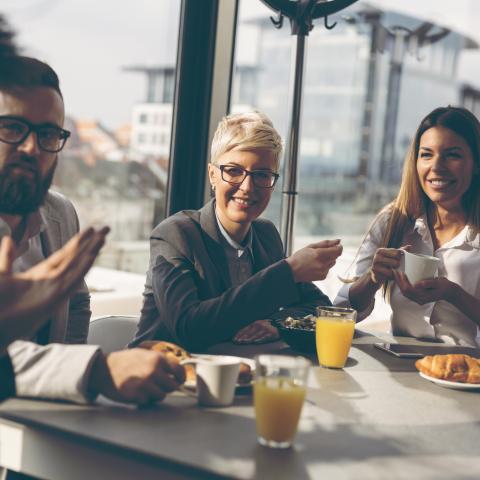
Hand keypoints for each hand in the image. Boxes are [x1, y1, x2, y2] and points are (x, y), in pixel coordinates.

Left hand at [0, 227, 108, 349]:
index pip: (65, 253)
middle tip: (106, 229)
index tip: (90, 229)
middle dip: (91, 242)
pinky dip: (82, 269)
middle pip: (76, 256)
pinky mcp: (55, 299)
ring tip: (102, 238)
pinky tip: (91, 257)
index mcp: (42, 273)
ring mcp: (56, 289)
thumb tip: (8, 239)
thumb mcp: (2, 275)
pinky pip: (72, 281)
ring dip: (90, 251)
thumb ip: (7, 257)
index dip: (78, 241)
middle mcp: (53, 280)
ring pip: (77, 266)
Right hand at [91, 349, 185, 404]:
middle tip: (159, 386)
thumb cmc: (125, 361)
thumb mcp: (144, 354)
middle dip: (167, 388)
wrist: (103, 369)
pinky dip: (143, 399)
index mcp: (157, 359)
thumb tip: (176, 370)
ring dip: (155, 395)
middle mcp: (153, 371)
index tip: (179, 381)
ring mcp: (144, 384)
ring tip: (145, 388)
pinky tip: (135, 392)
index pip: (179, 371)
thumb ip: (160, 361)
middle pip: (173, 387)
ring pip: (161, 396)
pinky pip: (147, 402)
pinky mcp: (136, 395)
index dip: (180, 378)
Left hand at [232, 320, 279, 343]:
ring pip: (255, 334)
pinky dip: (258, 339)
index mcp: (254, 323)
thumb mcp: (258, 327)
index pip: (245, 329)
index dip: (239, 334)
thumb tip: (242, 337)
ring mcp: (264, 328)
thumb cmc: (266, 329)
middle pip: (249, 332)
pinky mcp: (269, 332)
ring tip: (244, 342)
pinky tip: (254, 341)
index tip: (235, 339)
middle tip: (238, 341)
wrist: (278, 327)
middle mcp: (258, 324)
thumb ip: (251, 331)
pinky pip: (263, 336)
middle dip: (242, 337)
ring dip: (249, 338)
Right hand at [286, 239, 342, 282]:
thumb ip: (326, 243)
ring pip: (332, 263)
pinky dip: (324, 266)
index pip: (337, 251)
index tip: (338, 245)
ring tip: (317, 259)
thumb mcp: (311, 246)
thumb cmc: (300, 257)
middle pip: (336, 256)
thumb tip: (338, 241)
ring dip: (328, 260)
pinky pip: (328, 269)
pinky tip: (315, 266)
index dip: (339, 247)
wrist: (292, 271)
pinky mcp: (323, 277)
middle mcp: (322, 264)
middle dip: (332, 253)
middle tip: (322, 252)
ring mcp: (323, 271)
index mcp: (319, 254)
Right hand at [369, 245, 408, 283]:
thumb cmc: (387, 263)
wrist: (377, 274)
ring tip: (392, 270)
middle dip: (398, 264)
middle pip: (396, 262)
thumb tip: (409, 246)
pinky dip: (392, 276)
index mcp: (380, 251)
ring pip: (393, 269)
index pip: (397, 252)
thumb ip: (400, 251)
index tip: (397, 258)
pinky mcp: (376, 274)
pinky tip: (390, 274)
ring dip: (395, 271)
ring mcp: (375, 266)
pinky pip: (390, 275)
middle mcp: (376, 257)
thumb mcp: (392, 255)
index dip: (400, 257)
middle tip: (395, 266)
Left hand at [393, 270, 454, 304]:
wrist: (450, 292)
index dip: (403, 282)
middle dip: (398, 282)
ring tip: (397, 275)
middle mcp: (420, 300)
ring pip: (405, 293)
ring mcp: (419, 300)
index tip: (401, 273)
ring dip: (399, 284)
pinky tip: (401, 280)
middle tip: (395, 272)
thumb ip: (428, 283)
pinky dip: (403, 286)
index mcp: (423, 297)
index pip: (409, 290)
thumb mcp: (438, 283)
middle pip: (404, 292)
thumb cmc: (444, 286)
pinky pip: (408, 293)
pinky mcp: (418, 298)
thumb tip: (418, 284)